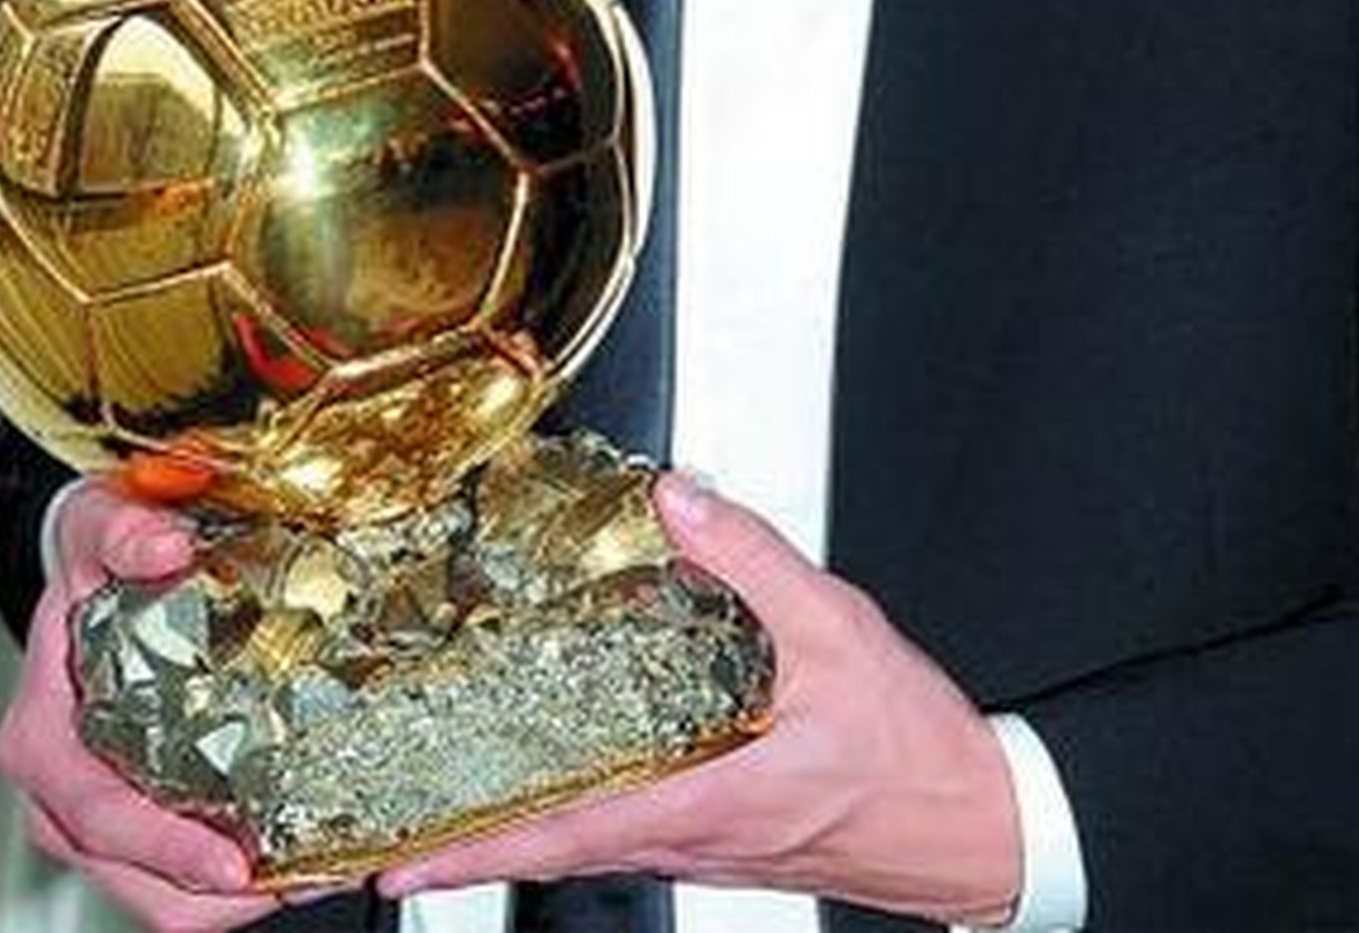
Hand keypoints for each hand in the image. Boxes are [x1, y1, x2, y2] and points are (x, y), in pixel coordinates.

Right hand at [0, 478, 296, 931]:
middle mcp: (60, 793)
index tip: (235, 865)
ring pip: (156, 893)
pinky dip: (228, 880)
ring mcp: (93, 813)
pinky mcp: (132, 817)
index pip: (101, 815)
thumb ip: (126, 529)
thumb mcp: (100, 524)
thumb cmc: (92, 554)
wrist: (92, 561)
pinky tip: (289, 854)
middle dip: (216, 896)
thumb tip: (167, 546)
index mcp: (40, 738)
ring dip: (230, 900)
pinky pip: (173, 873)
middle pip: (132, 878)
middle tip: (301, 877)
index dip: (168, 849)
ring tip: (311, 871)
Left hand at [376, 472, 1021, 923]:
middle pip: (555, 849)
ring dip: (516, 833)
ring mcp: (705, 844)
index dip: (472, 849)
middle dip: (467, 847)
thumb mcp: (835, 630)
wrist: (973, 823)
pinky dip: (576, 817)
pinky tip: (567, 779)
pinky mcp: (726, 836)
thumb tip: (678, 499)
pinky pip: (628, 833)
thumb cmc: (911, 751)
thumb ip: (752, 559)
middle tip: (385, 835)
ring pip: (587, 846)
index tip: (396, 858)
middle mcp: (690, 834)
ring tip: (449, 812)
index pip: (563, 832)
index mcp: (704, 797)